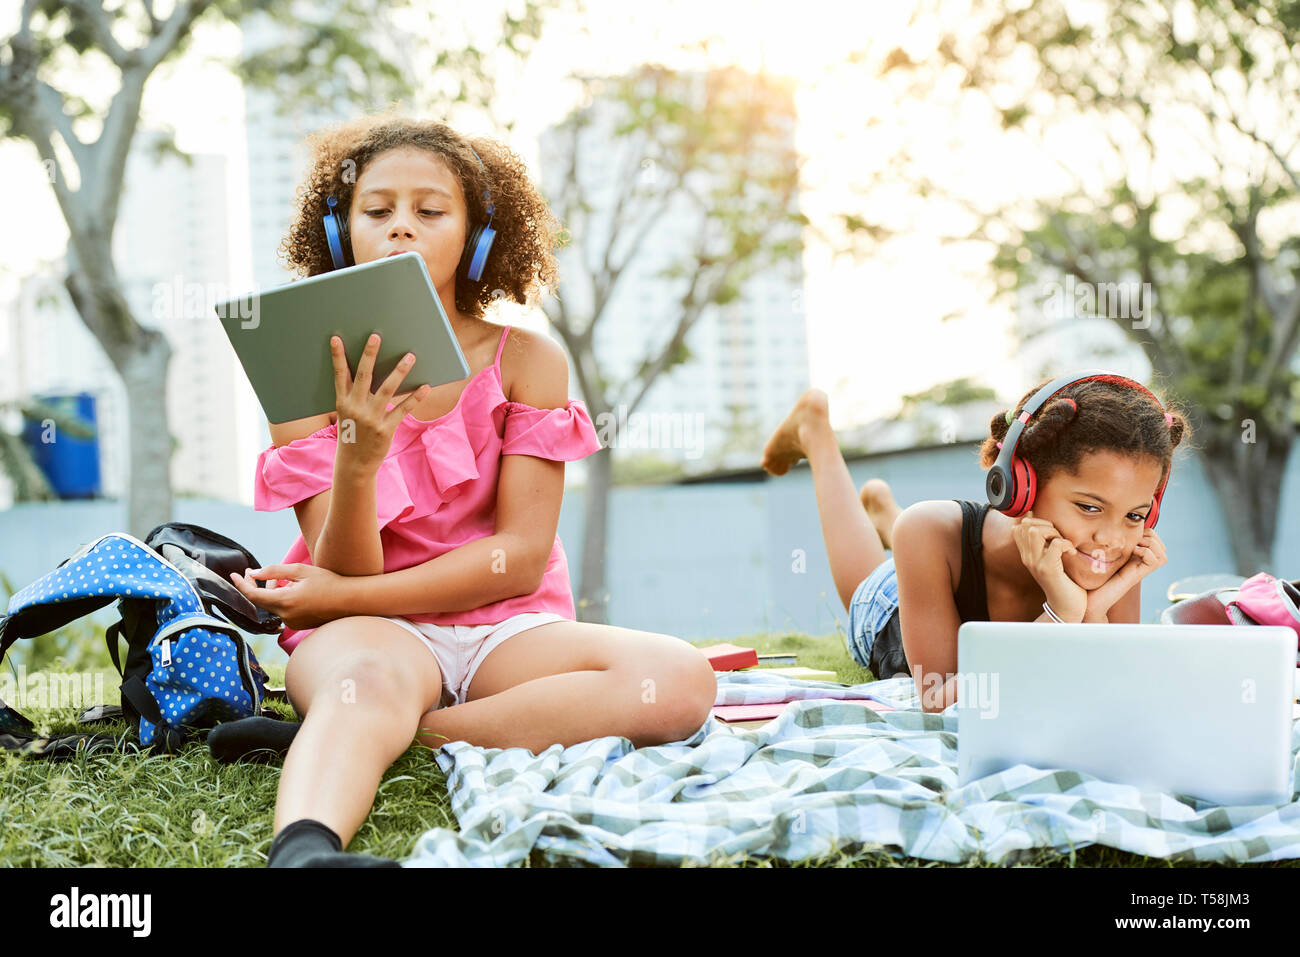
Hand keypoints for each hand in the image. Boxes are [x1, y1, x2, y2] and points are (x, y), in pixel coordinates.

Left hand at [228, 563, 348, 630]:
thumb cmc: (328, 582)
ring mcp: (292, 622)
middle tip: (254, 572)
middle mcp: (286, 615)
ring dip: (271, 591)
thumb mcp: (300, 570)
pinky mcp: (298, 625)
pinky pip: (283, 611)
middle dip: (256, 585)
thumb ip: (274, 571)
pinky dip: (281, 599)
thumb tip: (254, 573)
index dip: (241, 584)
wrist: (350, 601)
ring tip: (279, 578)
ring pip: (272, 605)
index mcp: (285, 600)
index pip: (253, 594)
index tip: (234, 574)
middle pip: (261, 600)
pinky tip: (291, 589)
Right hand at [331, 333, 429, 472]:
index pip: (339, 375)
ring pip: (387, 389)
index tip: (337, 338)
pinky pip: (402, 409)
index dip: (338, 357)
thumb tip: (371, 373)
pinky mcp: (385, 429)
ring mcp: (371, 418)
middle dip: (369, 355)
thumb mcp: (347, 415)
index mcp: (343, 402)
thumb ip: (356, 395)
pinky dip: (415, 398)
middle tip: (376, 336)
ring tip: (410, 356)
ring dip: (400, 371)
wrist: (354, 464)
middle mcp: (355, 408)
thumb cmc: (353, 434)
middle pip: (363, 376)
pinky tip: (425, 386)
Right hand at [1012, 510, 1087, 621]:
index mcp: (1027, 556)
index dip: (1035, 523)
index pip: (1018, 528)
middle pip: (1026, 526)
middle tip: (1059, 538)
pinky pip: (1055, 545)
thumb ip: (1047, 547)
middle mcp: (1027, 558)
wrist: (1066, 608)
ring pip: (1036, 532)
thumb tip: (1051, 529)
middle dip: (1046, 525)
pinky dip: (1066, 544)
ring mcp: (1036, 564)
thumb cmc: (1064, 583)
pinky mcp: (1048, 570)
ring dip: (1054, 532)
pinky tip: (1072, 553)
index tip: (1051, 531)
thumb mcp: (1051, 562)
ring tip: (1063, 544)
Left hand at [1083, 528, 1167, 621]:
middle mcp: (1141, 564)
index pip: (1154, 539)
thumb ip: (1111, 543)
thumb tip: (1112, 528)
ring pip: (1162, 553)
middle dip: (1150, 536)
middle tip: (1132, 540)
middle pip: (1161, 546)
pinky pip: (1155, 560)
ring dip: (1149, 544)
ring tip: (1133, 546)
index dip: (1146, 531)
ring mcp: (1140, 570)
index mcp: (1135, 557)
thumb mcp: (1103, 553)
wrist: (1090, 597)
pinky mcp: (1137, 576)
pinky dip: (1145, 552)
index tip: (1129, 533)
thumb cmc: (1093, 576)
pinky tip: (1132, 552)